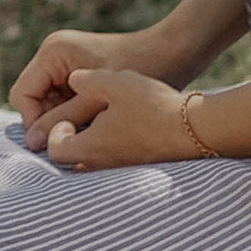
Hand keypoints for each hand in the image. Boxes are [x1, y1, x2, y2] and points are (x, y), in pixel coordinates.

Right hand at [10, 25, 178, 137]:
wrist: (172, 52)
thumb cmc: (138, 70)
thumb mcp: (97, 101)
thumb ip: (63, 119)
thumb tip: (32, 142)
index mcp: (53, 52)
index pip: (23, 94)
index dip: (34, 121)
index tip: (56, 142)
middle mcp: (54, 54)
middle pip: (35, 99)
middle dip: (52, 121)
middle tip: (78, 137)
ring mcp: (66, 62)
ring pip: (50, 102)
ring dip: (65, 119)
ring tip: (91, 130)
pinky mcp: (79, 71)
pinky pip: (65, 99)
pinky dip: (76, 114)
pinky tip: (96, 123)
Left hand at [32, 68, 202, 172]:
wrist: (196, 128)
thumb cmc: (153, 105)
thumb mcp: (116, 82)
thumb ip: (87, 80)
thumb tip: (72, 79)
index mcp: (91, 147)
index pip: (55, 152)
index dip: (54, 133)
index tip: (67, 116)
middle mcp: (103, 166)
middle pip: (72, 163)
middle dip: (70, 142)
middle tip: (78, 119)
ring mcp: (122, 171)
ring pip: (94, 165)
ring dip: (91, 146)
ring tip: (103, 121)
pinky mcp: (138, 169)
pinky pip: (114, 164)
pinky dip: (111, 151)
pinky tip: (125, 127)